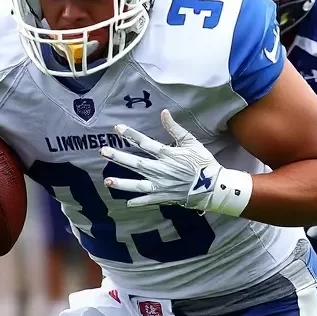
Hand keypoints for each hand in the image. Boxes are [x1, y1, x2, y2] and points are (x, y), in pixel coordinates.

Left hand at [102, 110, 252, 217]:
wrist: (214, 186)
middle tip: (103, 151)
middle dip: (118, 156)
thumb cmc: (203, 162)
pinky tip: (127, 203)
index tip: (117, 128)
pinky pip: (149, 199)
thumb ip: (175, 128)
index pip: (144, 143)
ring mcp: (161, 185)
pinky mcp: (165, 197)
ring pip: (137, 184)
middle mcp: (160, 169)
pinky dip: (139, 202)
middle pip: (135, 163)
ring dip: (122, 183)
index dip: (131, 135)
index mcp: (166, 154)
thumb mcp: (191, 142)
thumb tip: (163, 112)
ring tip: (107, 181)